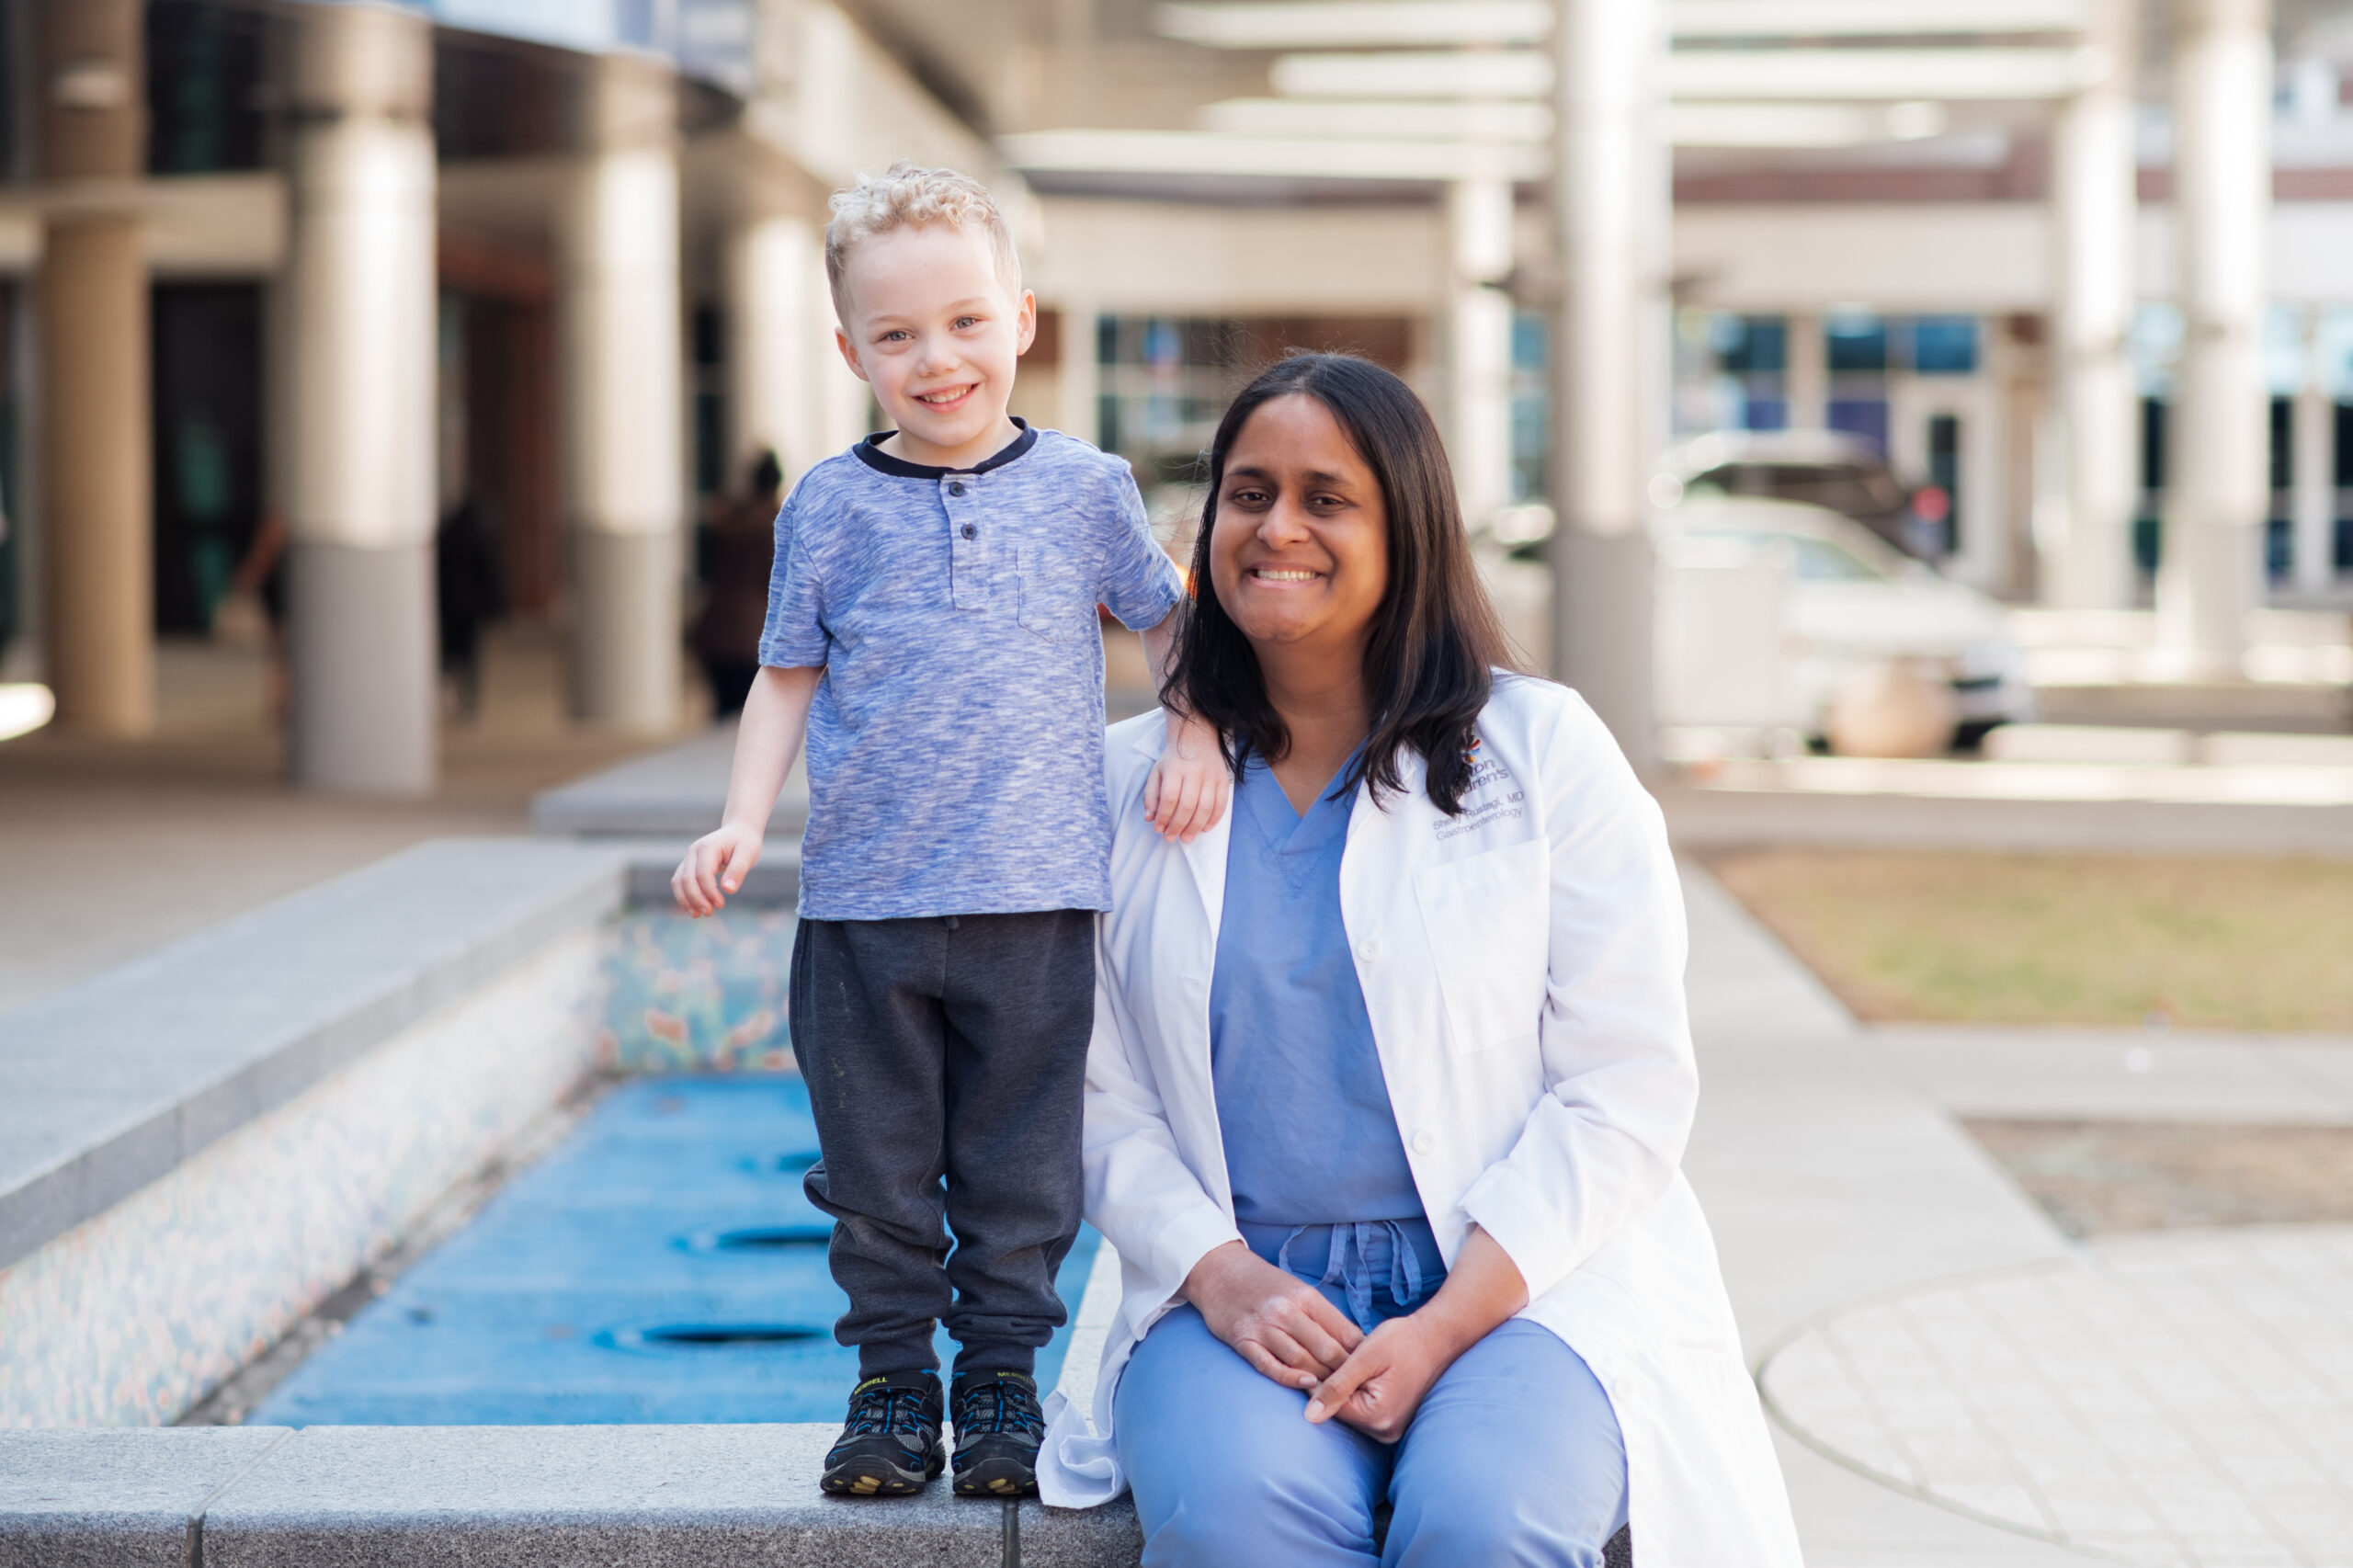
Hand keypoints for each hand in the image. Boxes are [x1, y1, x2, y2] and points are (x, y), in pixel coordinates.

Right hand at [672, 822, 762, 916]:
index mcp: (708, 847)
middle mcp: (694, 851)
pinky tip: (694, 909)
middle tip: (710, 913)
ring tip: (698, 915)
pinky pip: (679, 882)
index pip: (703, 874)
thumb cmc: (745, 843)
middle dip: (697, 899)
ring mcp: (689, 857)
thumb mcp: (748, 854)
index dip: (710, 892)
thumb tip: (728, 890)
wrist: (739, 831)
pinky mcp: (688, 865)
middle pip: (687, 879)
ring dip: (686, 900)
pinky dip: (684, 896)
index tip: (721, 904)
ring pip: (678, 882)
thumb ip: (738, 871)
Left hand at [1144, 712, 1230, 843]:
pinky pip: (1221, 803)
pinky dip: (1214, 819)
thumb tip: (1150, 818)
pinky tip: (1205, 828)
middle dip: (1178, 826)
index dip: (1164, 817)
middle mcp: (1194, 772)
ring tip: (1186, 838)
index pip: (1170, 798)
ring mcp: (1211, 776)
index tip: (1158, 829)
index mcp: (1175, 768)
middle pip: (1187, 805)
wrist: (1197, 736)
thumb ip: (1151, 795)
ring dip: (1195, 827)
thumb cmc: (1174, 759)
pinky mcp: (1223, 779)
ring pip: (1205, 807)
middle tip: (1171, 838)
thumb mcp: (1157, 772)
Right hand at [1183, 1241, 1363, 1391]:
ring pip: (1301, 1359)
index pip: (1343, 1331)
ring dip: (1321, 1380)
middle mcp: (1286, 1310)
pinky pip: (1269, 1364)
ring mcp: (1264, 1326)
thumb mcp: (1298, 1290)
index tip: (1372, 1372)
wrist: (1220, 1272)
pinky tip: (1305, 1385)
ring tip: (1336, 1396)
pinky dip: (1289, 1377)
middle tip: (1358, 1391)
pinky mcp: (1243, 1340)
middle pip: (1326, 1349)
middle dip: (1345, 1372)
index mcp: (1306, 1297)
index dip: (1361, 1355)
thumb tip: (1355, 1344)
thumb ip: (1323, 1316)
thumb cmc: (1265, 1284)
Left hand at [1307, 1227, 1528, 1443]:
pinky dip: (1360, 1392)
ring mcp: (1391, 1429)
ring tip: (1360, 1363)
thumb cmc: (1403, 1341)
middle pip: (1341, 1411)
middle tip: (1346, 1357)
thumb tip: (1309, 1417)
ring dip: (1347, 1388)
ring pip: (1351, 1410)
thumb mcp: (1365, 1358)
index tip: (1324, 1355)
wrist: (1438, 1338)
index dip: (1320, 1379)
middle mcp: (1385, 1431)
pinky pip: (1365, 1409)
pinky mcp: (1393, 1421)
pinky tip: (1367, 1373)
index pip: (1329, 1406)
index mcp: (1377, 1417)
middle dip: (1335, 1384)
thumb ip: (1336, 1387)